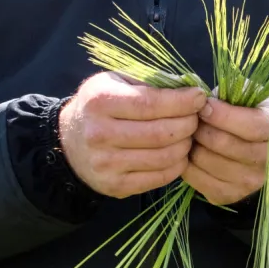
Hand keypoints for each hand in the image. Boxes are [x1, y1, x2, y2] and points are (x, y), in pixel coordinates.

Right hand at [58, 72, 206, 198]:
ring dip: (185, 145)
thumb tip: (189, 88)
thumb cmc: (99, 105)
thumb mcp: (115, 81)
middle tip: (197, 118)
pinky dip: (176, 166)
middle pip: (160, 133)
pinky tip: (178, 154)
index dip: (181, 102)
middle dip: (188, 124)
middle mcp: (99, 134)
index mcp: (100, 102)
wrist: (68, 142)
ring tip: (188, 135)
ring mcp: (106, 164)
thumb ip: (149, 82)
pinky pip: (158, 178)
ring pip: (163, 157)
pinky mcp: (114, 186)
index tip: (199, 97)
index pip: (150, 104)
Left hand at [183, 95, 268, 207]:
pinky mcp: (231, 195)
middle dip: (203, 129)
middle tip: (193, 119)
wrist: (256, 143)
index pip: (252, 126)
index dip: (223, 115)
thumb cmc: (247, 110)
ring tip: (192, 134)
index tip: (203, 105)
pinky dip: (188, 164)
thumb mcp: (247, 93)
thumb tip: (201, 101)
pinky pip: (199, 180)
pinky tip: (191, 151)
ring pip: (209, 163)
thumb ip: (230, 94)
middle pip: (227, 146)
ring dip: (194, 145)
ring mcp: (251, 182)